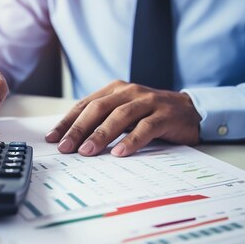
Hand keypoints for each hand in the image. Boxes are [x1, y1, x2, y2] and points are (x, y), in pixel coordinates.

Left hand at [45, 80, 200, 156]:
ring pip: (120, 117)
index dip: (67, 122)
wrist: (192, 111)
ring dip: (101, 134)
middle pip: (98, 109)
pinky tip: (119, 152)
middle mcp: (130, 92)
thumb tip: (73, 140)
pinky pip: (146, 128)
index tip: (52, 138)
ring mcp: (148, 102)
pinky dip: (131, 140)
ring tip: (86, 151)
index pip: (85, 105)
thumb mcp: (125, 113)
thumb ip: (103, 121)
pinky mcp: (165, 116)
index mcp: (116, 90)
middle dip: (78, 129)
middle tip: (65, 147)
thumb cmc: (152, 115)